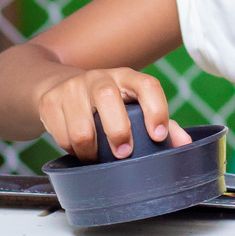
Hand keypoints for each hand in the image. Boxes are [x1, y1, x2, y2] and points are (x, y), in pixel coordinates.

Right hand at [36, 66, 188, 160]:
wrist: (59, 85)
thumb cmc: (108, 103)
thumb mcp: (133, 105)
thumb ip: (161, 122)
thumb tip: (184, 144)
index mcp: (127, 77)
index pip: (146, 85)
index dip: (156, 110)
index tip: (159, 136)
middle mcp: (100, 77)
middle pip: (108, 98)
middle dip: (118, 131)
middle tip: (124, 153)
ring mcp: (72, 88)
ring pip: (81, 127)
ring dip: (91, 151)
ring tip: (97, 158)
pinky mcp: (50, 101)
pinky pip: (62, 136)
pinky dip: (73, 151)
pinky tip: (79, 149)